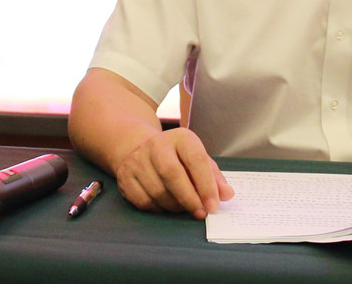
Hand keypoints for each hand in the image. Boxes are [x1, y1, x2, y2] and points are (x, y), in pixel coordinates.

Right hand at [115, 127, 233, 218]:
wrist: (143, 149)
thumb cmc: (179, 157)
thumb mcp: (199, 160)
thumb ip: (214, 177)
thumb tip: (227, 195)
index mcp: (181, 137)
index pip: (196, 160)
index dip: (206, 185)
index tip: (214, 206)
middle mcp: (157, 145)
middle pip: (173, 175)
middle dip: (190, 198)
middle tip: (201, 213)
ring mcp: (138, 160)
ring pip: (158, 191)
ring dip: (175, 206)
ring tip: (186, 208)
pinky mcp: (125, 176)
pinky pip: (143, 201)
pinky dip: (159, 209)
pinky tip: (167, 206)